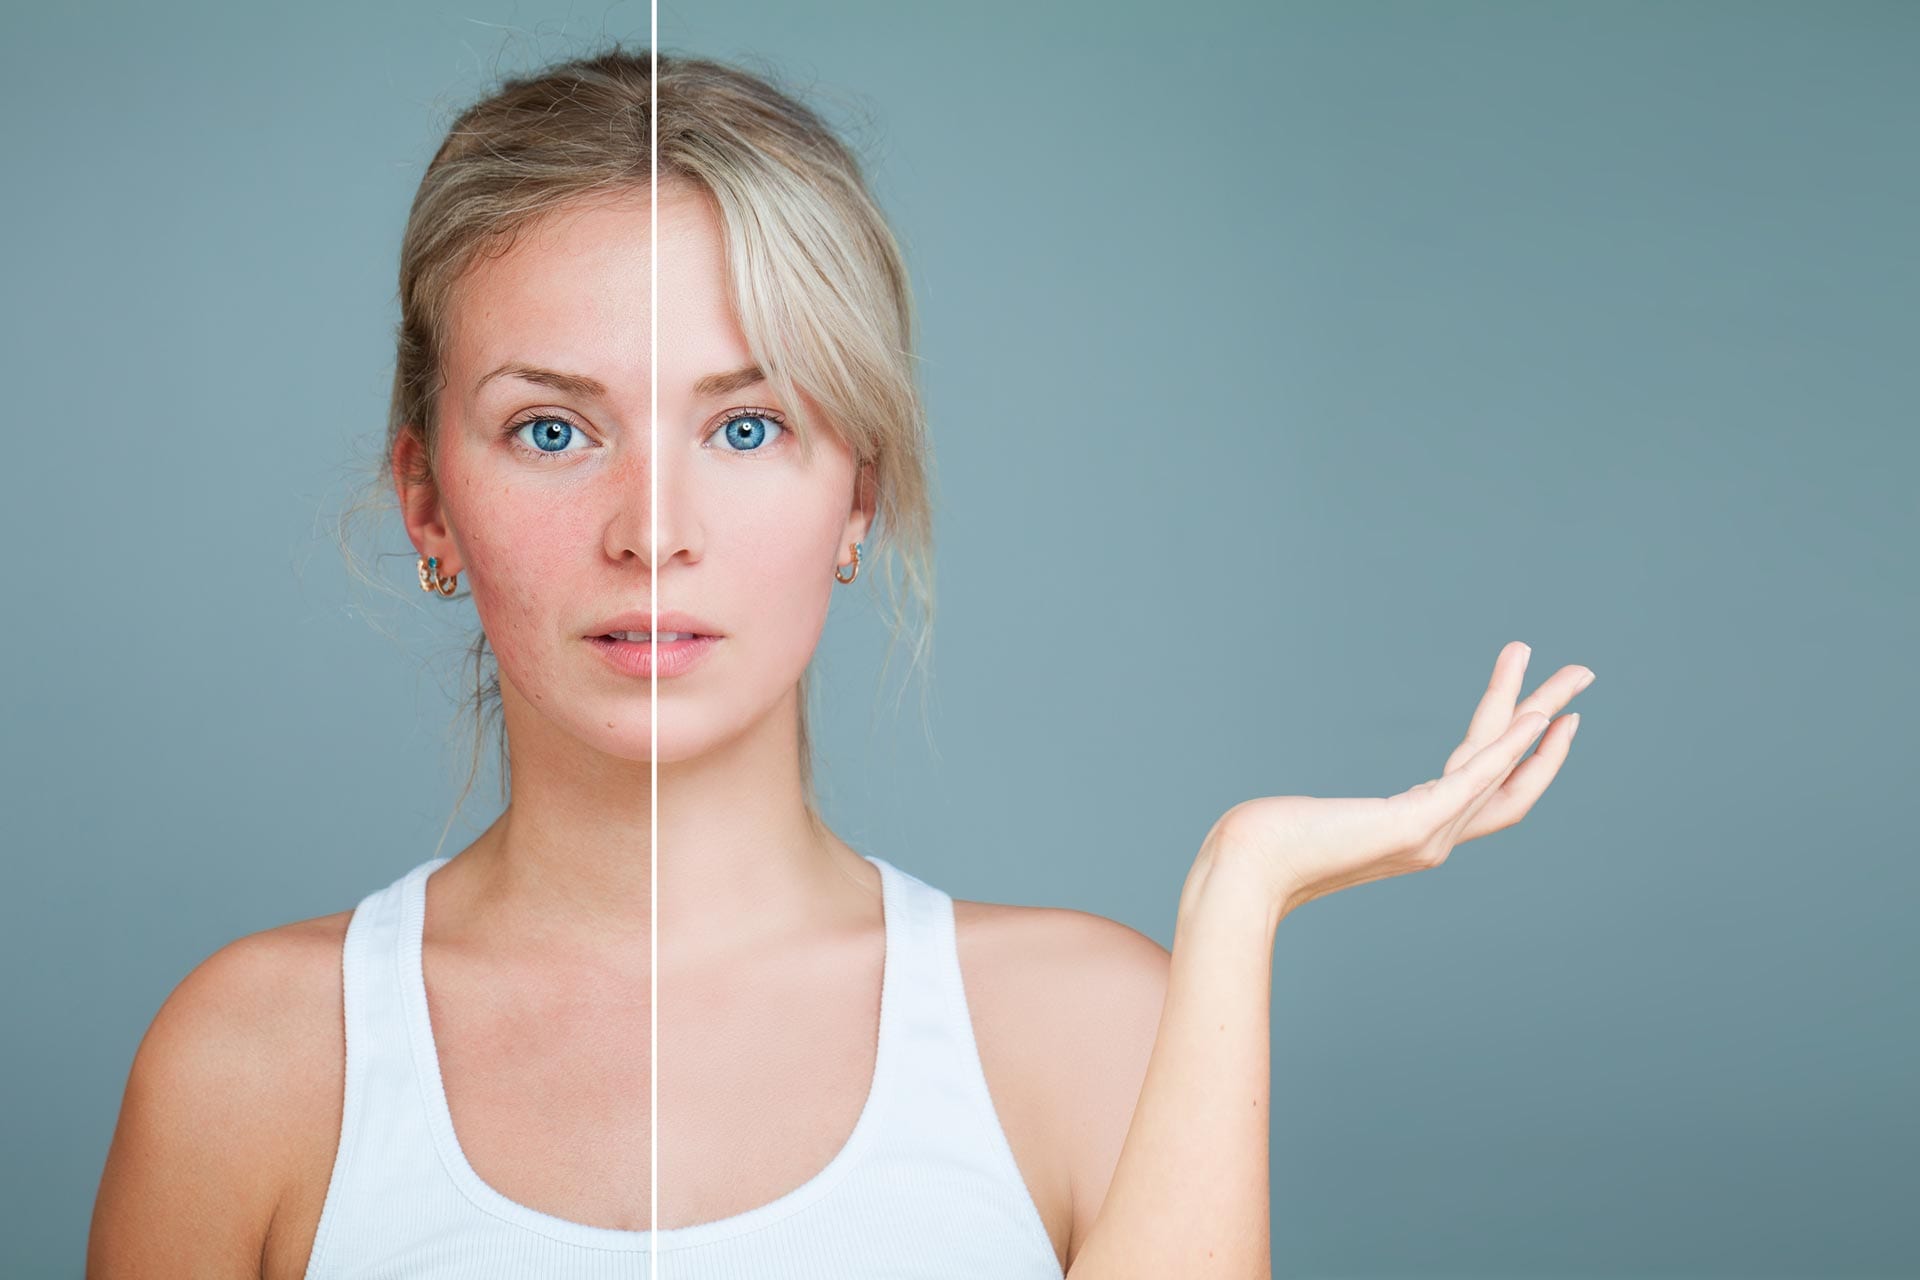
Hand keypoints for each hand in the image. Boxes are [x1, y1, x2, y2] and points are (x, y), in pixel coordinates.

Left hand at [1197, 642, 1592, 919]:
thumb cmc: (1262, 847)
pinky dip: (1510, 747)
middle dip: (1549, 722)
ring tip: (1573, 673)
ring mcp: (1428, 836)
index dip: (1524, 754)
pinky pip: (1477, 778)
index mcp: (1415, 835)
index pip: (1489, 792)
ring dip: (1540, 715)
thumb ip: (1329, 822)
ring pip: (1505, 768)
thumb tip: (1305, 816)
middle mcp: (1433, 839)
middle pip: (1513, 777)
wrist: (1243, 871)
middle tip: (1582, 672)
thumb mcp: (1309, 823)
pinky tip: (1536, 716)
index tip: (1546, 712)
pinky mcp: (1413, 825)